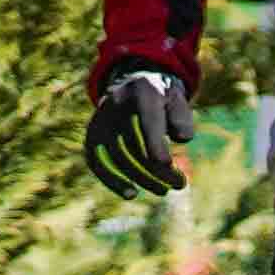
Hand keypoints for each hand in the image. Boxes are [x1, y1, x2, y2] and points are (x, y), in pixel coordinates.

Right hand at [83, 66, 194, 197]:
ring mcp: (101, 118)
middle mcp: (116, 103)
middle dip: (156, 168)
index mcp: (141, 91)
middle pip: (132, 143)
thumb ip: (182, 117)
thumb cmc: (161, 95)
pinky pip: (97, 160)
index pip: (147, 122)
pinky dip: (111, 179)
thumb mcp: (177, 98)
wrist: (133, 81)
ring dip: (140, 178)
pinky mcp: (93, 133)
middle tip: (179, 184)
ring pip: (116, 155)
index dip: (155, 145)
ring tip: (163, 190)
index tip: (168, 166)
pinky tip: (130, 194)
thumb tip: (182, 139)